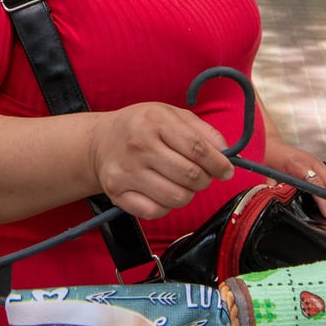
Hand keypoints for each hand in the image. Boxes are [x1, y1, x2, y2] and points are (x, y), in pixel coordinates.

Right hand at [88, 103, 234, 219]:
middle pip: (190, 175)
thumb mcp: (171, 114)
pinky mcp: (117, 193)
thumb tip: (225, 151)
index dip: (218, 164)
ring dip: (187, 194)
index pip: (197, 149)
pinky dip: (166, 206)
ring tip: (181, 183)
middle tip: (201, 176)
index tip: (226, 170)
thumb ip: (201, 130)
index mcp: (155, 122)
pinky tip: (162, 192)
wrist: (99, 142)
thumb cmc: (141, 127)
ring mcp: (126, 172)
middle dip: (205, 180)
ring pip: (177, 197)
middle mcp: (139, 146)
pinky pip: (155, 211)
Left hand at [264, 139, 325, 225]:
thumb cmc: (270, 159)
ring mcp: (317, 162)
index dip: (323, 199)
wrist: (272, 144)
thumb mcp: (268, 175)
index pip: (315, 182)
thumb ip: (272, 188)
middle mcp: (311, 162)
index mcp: (297, 163)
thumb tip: (275, 202)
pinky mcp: (320, 165)